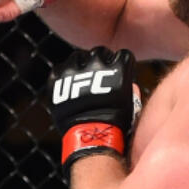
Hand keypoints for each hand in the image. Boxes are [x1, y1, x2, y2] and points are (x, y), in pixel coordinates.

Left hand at [50, 47, 141, 168]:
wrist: (88, 136)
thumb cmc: (114, 124)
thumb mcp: (130, 105)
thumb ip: (130, 91)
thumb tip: (132, 85)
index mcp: (118, 68)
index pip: (122, 55)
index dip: (120, 64)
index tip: (117, 71)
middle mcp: (96, 64)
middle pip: (99, 52)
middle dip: (100, 62)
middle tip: (98, 76)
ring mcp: (75, 69)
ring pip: (78, 57)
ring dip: (80, 66)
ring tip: (81, 82)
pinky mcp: (57, 77)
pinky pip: (59, 69)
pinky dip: (63, 77)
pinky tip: (68, 88)